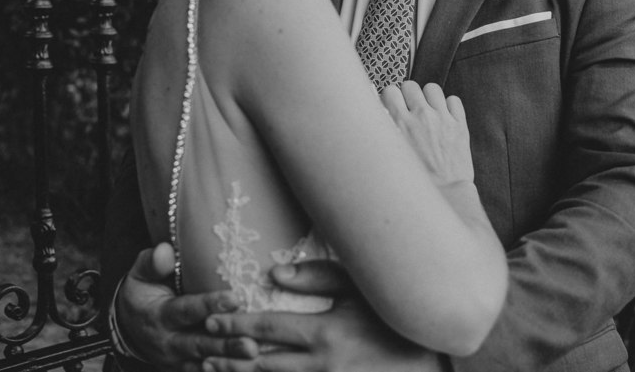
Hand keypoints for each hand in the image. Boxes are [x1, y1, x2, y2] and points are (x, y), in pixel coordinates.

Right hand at [114, 243, 258, 370]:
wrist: (128, 328)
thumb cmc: (141, 296)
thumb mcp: (139, 276)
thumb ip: (152, 263)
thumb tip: (165, 250)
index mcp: (159, 316)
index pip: (187, 310)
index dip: (210, 305)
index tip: (235, 298)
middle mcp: (169, 342)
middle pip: (200, 344)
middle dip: (226, 344)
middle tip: (251, 343)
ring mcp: (178, 360)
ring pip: (207, 362)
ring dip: (230, 360)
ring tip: (254, 354)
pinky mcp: (185, 369)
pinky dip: (225, 370)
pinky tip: (248, 368)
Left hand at [200, 262, 441, 371]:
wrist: (433, 360)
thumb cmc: (394, 316)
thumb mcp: (360, 289)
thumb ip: (317, 277)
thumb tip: (273, 273)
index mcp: (324, 334)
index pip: (267, 328)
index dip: (236, 324)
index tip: (212, 320)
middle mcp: (321, 365)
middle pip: (262, 363)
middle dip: (230, 357)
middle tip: (201, 352)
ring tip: (215, 370)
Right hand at [381, 81, 472, 185]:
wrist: (444, 197)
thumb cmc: (413, 181)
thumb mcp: (390, 154)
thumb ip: (383, 130)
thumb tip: (378, 110)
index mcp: (399, 123)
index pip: (390, 91)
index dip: (391, 99)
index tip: (393, 108)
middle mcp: (420, 116)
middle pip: (410, 86)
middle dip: (408, 95)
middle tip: (410, 110)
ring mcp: (442, 119)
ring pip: (432, 88)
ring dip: (428, 98)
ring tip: (428, 111)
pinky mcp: (460, 125)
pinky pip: (454, 100)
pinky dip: (449, 107)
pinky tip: (445, 119)